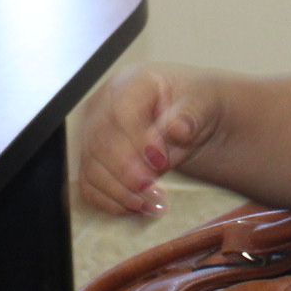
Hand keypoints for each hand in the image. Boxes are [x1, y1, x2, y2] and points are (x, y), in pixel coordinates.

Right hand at [75, 64, 220, 216]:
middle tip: (156, 193)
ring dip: (119, 191)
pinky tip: (135, 207)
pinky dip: (108, 200)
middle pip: (100, 142)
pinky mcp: (93, 157)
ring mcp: (93, 131)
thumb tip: (179, 129)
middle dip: (127, 173)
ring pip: (91, 166)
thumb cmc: (194, 105)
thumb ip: (188, 116)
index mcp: (130, 82)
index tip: (161, 162)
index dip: (137, 140)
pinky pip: (88, 183)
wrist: (189, 116)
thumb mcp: (202, 103)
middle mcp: (104, 104)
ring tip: (152, 205)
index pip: (122, 112)